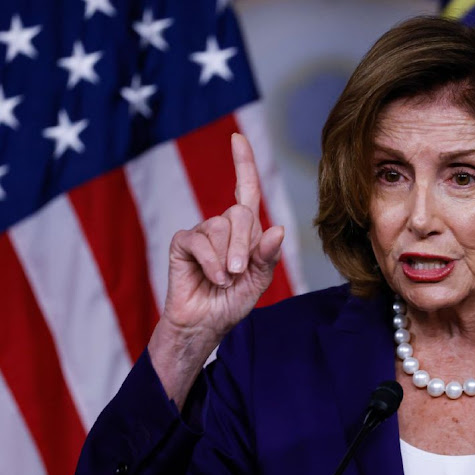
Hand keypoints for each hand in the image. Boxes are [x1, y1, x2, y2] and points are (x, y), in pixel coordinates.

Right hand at [148, 133, 283, 406]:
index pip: (246, 188)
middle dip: (243, 245)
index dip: (243, 162)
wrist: (207, 323)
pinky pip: (197, 240)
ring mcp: (201, 232)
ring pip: (218, 227)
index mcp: (246, 230)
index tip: (237, 137)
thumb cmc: (233, 301)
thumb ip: (268, 255)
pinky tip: (213, 277)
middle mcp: (224, 225)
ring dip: (226, 258)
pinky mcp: (182, 243)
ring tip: (225, 280)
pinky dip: (209, 261)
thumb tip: (277, 228)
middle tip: (240, 272)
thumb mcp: (259, 280)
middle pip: (238, 212)